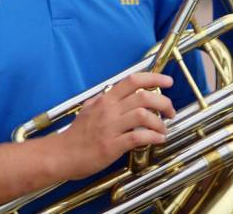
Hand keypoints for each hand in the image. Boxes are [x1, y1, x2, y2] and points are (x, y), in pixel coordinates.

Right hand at [52, 71, 174, 179]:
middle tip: (170, 111)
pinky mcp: (112, 145)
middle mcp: (109, 109)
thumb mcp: (88, 109)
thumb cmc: (75, 135)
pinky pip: (138, 137)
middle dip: (164, 102)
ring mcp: (111, 127)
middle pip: (144, 97)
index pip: (132, 80)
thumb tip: (111, 92)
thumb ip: (102, 100)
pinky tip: (158, 140)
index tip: (168, 81)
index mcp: (105, 99)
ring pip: (143, 115)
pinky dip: (153, 137)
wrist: (62, 154)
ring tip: (164, 129)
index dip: (153, 78)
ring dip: (160, 122)